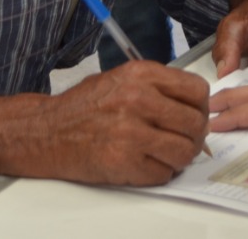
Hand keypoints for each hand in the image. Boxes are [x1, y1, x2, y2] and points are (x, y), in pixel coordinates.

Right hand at [30, 61, 210, 185]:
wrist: (46, 132)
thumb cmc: (84, 106)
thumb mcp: (122, 79)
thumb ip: (158, 88)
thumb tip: (195, 107)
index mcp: (141, 74)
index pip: (197, 91)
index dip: (201, 107)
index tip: (194, 115)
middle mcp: (138, 99)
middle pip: (196, 123)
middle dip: (194, 136)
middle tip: (182, 140)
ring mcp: (131, 132)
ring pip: (184, 151)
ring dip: (180, 158)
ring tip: (166, 155)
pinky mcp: (123, 162)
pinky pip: (163, 173)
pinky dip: (160, 173)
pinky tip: (146, 164)